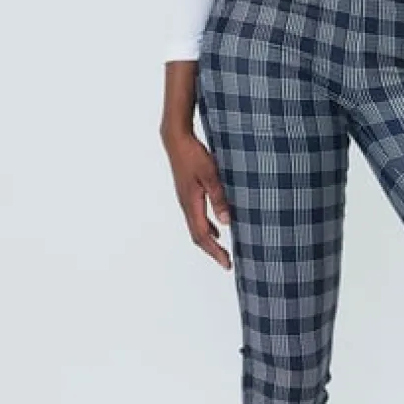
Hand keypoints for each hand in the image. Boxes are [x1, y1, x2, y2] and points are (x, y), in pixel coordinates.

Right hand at [163, 128, 232, 269]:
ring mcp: (185, 200)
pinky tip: (217, 228)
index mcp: (191, 203)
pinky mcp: (187, 194)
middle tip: (226, 262)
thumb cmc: (193, 154)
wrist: (176, 140)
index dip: (215, 251)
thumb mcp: (211, 175)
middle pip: (198, 236)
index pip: (202, 235)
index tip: (227, 263)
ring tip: (222, 250)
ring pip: (196, 227)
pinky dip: (207, 227)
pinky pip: (197, 217)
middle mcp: (186, 205)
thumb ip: (219, 198)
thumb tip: (227, 223)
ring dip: (209, 241)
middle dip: (212, 250)